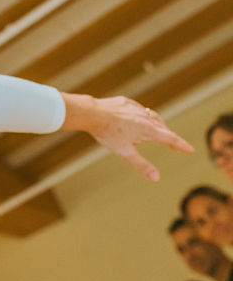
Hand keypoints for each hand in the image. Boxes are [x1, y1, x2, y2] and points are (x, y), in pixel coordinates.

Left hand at [61, 93, 193, 180]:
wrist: (91, 113)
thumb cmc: (107, 133)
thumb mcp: (125, 152)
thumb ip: (141, 164)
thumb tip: (156, 178)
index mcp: (148, 129)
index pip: (170, 138)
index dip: (181, 145)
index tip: (190, 149)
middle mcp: (145, 116)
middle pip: (163, 127)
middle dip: (169, 137)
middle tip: (174, 146)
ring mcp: (135, 107)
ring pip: (152, 116)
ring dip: (157, 125)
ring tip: (158, 132)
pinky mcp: (125, 102)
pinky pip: (139, 109)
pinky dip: (143, 116)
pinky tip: (139, 118)